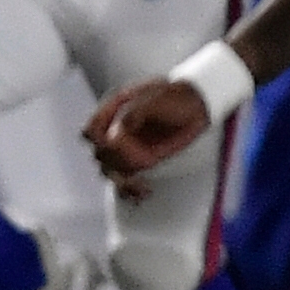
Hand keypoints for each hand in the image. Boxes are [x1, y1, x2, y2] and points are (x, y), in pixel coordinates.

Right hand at [83, 77, 213, 197]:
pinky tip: (142, 192)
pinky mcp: (140, 162)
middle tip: (141, 162)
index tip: (115, 145)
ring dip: (122, 181)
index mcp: (112, 112)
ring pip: (110, 171)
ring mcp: (127, 149)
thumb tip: (116, 136)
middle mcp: (115, 132)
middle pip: (100, 155)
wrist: (196, 106)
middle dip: (117, 163)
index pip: (93, 130)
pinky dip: (130, 190)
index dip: (99, 140)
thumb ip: (133, 115)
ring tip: (140, 186)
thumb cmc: (175, 97)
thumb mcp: (154, 100)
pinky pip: (126, 180)